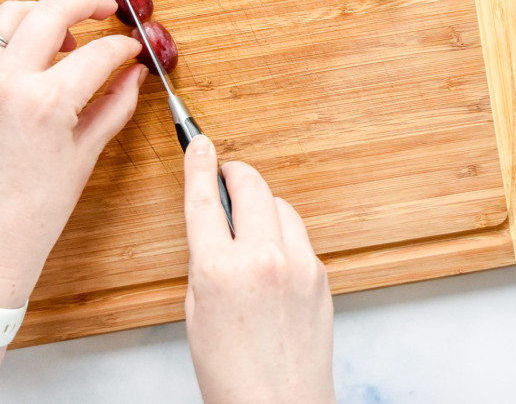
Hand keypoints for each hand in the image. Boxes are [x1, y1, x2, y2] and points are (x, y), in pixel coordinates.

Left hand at [0, 0, 145, 307]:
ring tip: (59, 31)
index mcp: (49, 103)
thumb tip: (136, 74)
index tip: (130, 48)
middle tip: (103, 9)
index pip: (98, 52)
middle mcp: (9, 83)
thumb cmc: (40, 204)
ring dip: (39, 12)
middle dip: (85, 2)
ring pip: (8, 14)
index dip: (122, 46)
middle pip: (51, 12)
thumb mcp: (87, 151)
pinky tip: (16, 44)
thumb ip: (115, 104)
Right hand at [183, 135, 335, 403]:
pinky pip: (299, 235)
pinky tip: (271, 260)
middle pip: (251, 186)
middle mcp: (263, 258)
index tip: (198, 141)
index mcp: (219, 269)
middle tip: (224, 176)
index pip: (204, 200)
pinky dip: (283, 235)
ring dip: (261, 205)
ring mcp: (298, 264)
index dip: (198, 164)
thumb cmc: (232, 375)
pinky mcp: (320, 274)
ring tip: (248, 228)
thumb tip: (212, 226)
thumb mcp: (195, 313)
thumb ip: (203, 262)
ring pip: (280, 205)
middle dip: (235, 173)